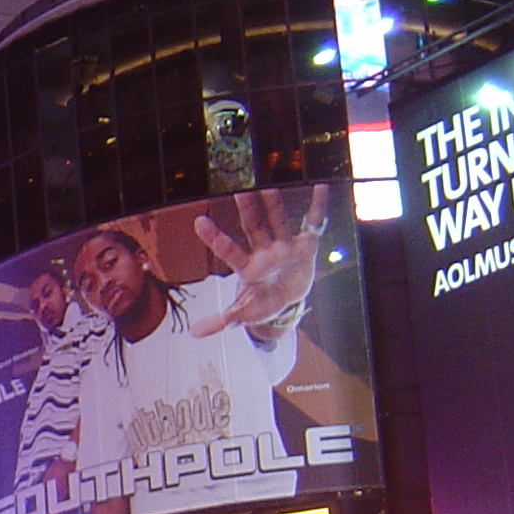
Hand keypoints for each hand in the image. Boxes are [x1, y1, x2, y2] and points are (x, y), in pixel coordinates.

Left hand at [189, 186, 329, 337]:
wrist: (289, 300)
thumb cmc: (263, 303)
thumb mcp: (243, 314)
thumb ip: (222, 320)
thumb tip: (194, 333)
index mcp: (247, 267)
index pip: (228, 251)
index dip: (215, 238)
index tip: (199, 221)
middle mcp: (264, 251)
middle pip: (253, 226)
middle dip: (246, 208)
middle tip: (237, 186)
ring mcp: (284, 245)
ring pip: (277, 219)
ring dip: (274, 202)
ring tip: (269, 180)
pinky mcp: (305, 245)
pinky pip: (312, 222)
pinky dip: (318, 206)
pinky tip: (320, 186)